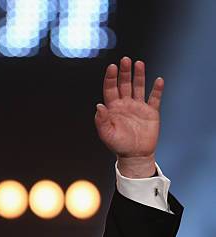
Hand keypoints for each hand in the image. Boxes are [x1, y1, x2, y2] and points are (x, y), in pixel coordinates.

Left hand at [95, 57, 163, 177]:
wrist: (135, 156)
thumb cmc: (118, 145)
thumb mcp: (107, 134)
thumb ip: (102, 120)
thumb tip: (99, 106)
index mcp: (113, 108)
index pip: (110, 89)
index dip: (111, 78)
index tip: (112, 67)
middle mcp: (125, 104)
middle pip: (124, 84)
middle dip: (124, 72)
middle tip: (125, 60)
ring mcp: (138, 107)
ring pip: (139, 87)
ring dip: (139, 76)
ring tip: (138, 63)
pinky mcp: (151, 112)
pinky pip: (155, 98)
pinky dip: (157, 89)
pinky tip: (158, 80)